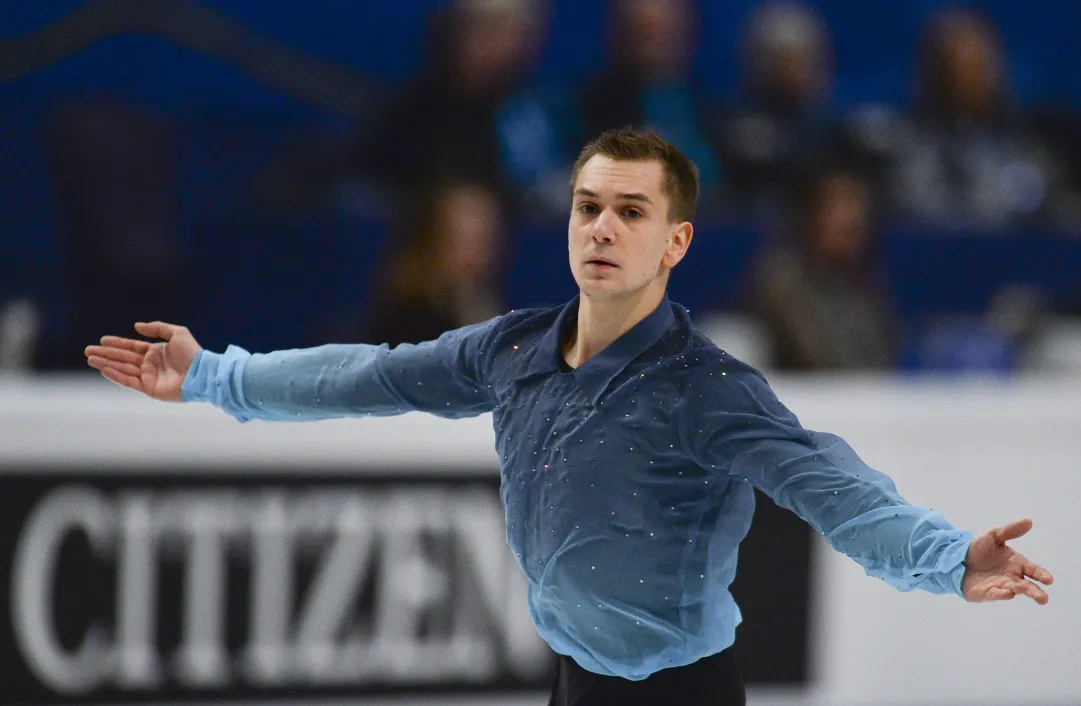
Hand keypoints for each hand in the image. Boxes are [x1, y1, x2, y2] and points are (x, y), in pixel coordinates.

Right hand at [84, 321, 202, 401]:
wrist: (201, 374)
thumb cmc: (192, 353)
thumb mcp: (177, 333)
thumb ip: (157, 328)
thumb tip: (136, 326)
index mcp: (156, 352)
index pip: (131, 347)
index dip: (117, 343)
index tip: (102, 340)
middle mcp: (150, 364)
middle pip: (123, 357)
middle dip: (106, 354)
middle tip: (88, 350)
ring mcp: (148, 377)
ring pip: (123, 369)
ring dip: (106, 364)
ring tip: (90, 359)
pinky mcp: (149, 389)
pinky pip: (128, 381)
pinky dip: (116, 375)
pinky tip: (104, 369)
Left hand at [961, 519, 1052, 604]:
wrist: (957, 558)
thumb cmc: (979, 549)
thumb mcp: (994, 536)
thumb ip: (1011, 530)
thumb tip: (1029, 521)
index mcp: (1017, 564)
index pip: (1033, 570)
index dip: (1041, 575)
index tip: (1049, 579)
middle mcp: (1012, 577)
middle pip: (1027, 586)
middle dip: (1036, 592)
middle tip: (1043, 598)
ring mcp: (1000, 586)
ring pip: (1014, 591)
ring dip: (1020, 591)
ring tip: (1023, 590)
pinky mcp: (987, 592)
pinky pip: (996, 594)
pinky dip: (1002, 594)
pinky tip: (1008, 594)